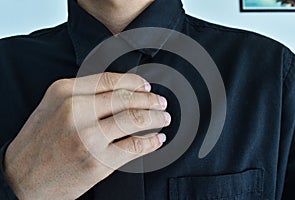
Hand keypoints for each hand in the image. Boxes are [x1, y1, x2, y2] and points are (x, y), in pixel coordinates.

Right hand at [3, 72, 169, 199]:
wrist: (20, 177)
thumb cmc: (39, 141)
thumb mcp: (53, 106)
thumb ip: (83, 94)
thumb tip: (120, 91)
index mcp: (64, 93)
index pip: (110, 80)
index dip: (134, 82)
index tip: (147, 85)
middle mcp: (76, 111)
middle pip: (126, 98)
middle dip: (150, 99)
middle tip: (161, 102)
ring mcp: (88, 137)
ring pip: (135, 120)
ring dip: (156, 118)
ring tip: (164, 118)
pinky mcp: (97, 162)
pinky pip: (134, 147)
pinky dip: (151, 142)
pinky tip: (158, 139)